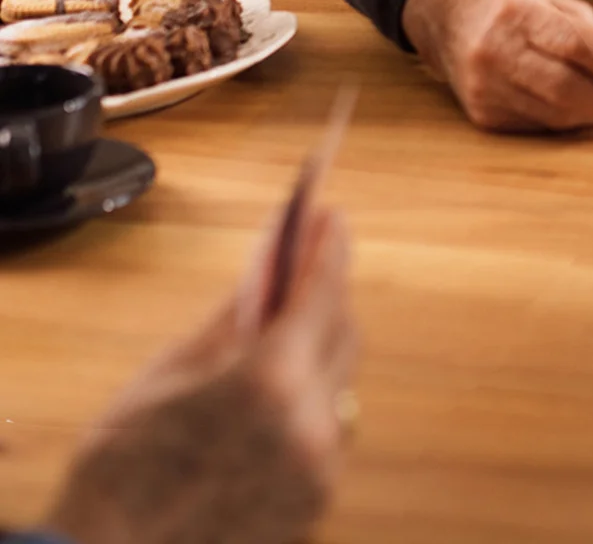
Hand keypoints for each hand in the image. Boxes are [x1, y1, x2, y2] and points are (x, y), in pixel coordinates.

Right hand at [45, 205, 355, 543]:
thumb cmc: (119, 471)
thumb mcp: (168, 375)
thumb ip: (233, 318)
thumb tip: (272, 265)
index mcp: (271, 382)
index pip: (322, 292)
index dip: (329, 249)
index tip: (334, 217)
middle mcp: (311, 423)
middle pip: (343, 334)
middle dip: (326, 297)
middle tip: (309, 265)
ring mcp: (319, 469)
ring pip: (340, 383)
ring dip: (320, 351)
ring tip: (288, 329)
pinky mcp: (316, 505)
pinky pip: (328, 430)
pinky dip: (311, 402)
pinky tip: (280, 393)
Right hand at [401, 0, 592, 131]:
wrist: (449, 20)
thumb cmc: (509, 8)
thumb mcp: (549, 1)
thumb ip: (588, 32)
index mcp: (517, 13)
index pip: (576, 46)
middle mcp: (495, 51)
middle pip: (566, 89)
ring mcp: (485, 87)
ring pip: (554, 114)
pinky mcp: (482, 115)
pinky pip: (539, 126)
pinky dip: (568, 121)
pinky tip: (584, 111)